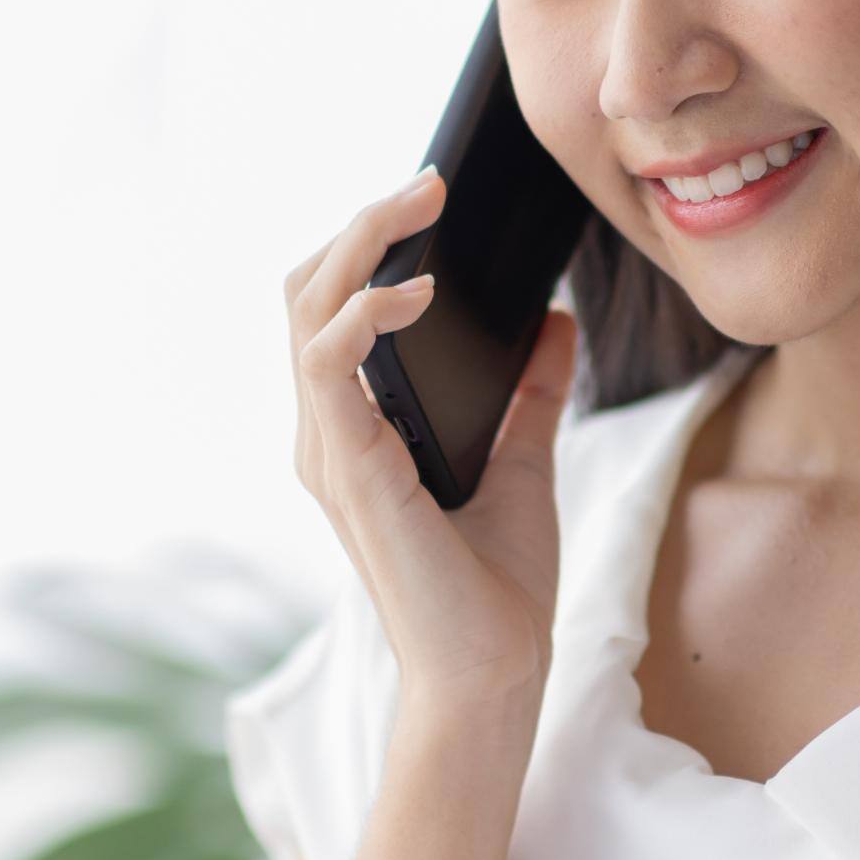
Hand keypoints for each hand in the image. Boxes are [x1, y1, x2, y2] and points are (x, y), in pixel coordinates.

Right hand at [282, 165, 577, 713]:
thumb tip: (555, 322)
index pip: (329, 309)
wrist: (495, 676)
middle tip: (430, 183)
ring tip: (421, 204)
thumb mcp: (526, 463)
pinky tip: (421, 293)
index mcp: (355, 431)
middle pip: (305, 290)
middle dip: (362, 224)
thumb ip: (531, 393)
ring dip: (361, 241)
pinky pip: (328, 358)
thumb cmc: (497, 591)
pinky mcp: (348, 465)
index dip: (368, 246)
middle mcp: (326, 434)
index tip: (432, 205)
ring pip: (306, 306)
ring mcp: (328, 448)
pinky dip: (367, 309)